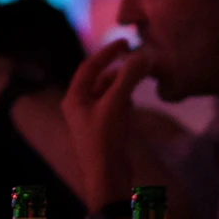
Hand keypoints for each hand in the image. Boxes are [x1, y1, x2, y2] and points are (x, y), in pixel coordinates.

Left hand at [61, 38, 148, 209]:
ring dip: (124, 84)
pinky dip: (125, 99)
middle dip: (120, 69)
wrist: (107, 177)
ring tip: (141, 78)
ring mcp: (93, 118)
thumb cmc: (104, 139)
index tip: (125, 41)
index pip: (89, 66)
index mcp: (74, 98)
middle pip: (101, 79)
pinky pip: (116, 106)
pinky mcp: (106, 129)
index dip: (107, 52)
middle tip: (140, 60)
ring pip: (110, 92)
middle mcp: (81, 106)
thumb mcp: (115, 105)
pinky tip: (134, 102)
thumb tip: (143, 54)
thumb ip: (128, 78)